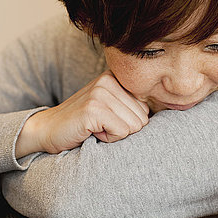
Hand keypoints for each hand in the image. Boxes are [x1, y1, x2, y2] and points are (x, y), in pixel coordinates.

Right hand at [15, 71, 149, 155]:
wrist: (46, 131)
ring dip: (115, 135)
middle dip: (123, 130)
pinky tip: (90, 132)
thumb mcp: (111, 110)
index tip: (107, 121)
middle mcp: (110, 79)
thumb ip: (133, 107)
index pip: (147, 109)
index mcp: (117, 77)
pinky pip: (122, 132)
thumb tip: (170, 110)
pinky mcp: (94, 107)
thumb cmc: (83, 125)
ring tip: (95, 128)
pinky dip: (107, 139)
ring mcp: (101, 91)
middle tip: (99, 126)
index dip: (128, 123)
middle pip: (143, 119)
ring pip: (134, 126)